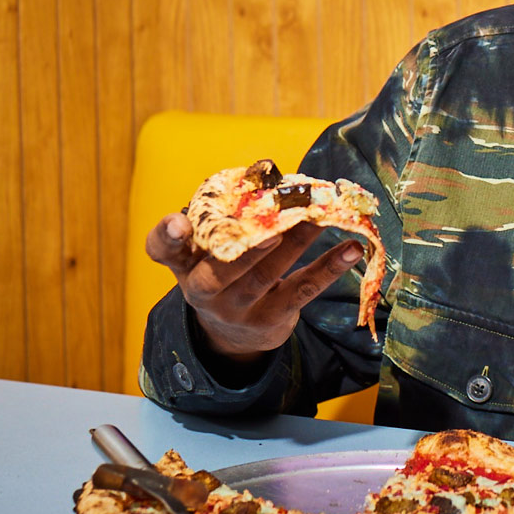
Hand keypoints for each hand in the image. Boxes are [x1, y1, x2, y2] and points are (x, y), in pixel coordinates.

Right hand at [145, 214, 364, 360]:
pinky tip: (352, 249)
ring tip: (323, 217)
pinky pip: (303, 289)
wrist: (233, 334)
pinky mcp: (272, 318)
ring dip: (299, 241)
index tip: (179, 222)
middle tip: (272, 226)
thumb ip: (226, 218)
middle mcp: (204, 290)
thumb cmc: (221, 272)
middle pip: (221, 270)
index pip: (162, 249)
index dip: (167, 235)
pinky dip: (329, 267)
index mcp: (183, 264)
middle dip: (248, 248)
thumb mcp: (208, 251)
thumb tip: (277, 179)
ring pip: (268, 274)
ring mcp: (238, 308)